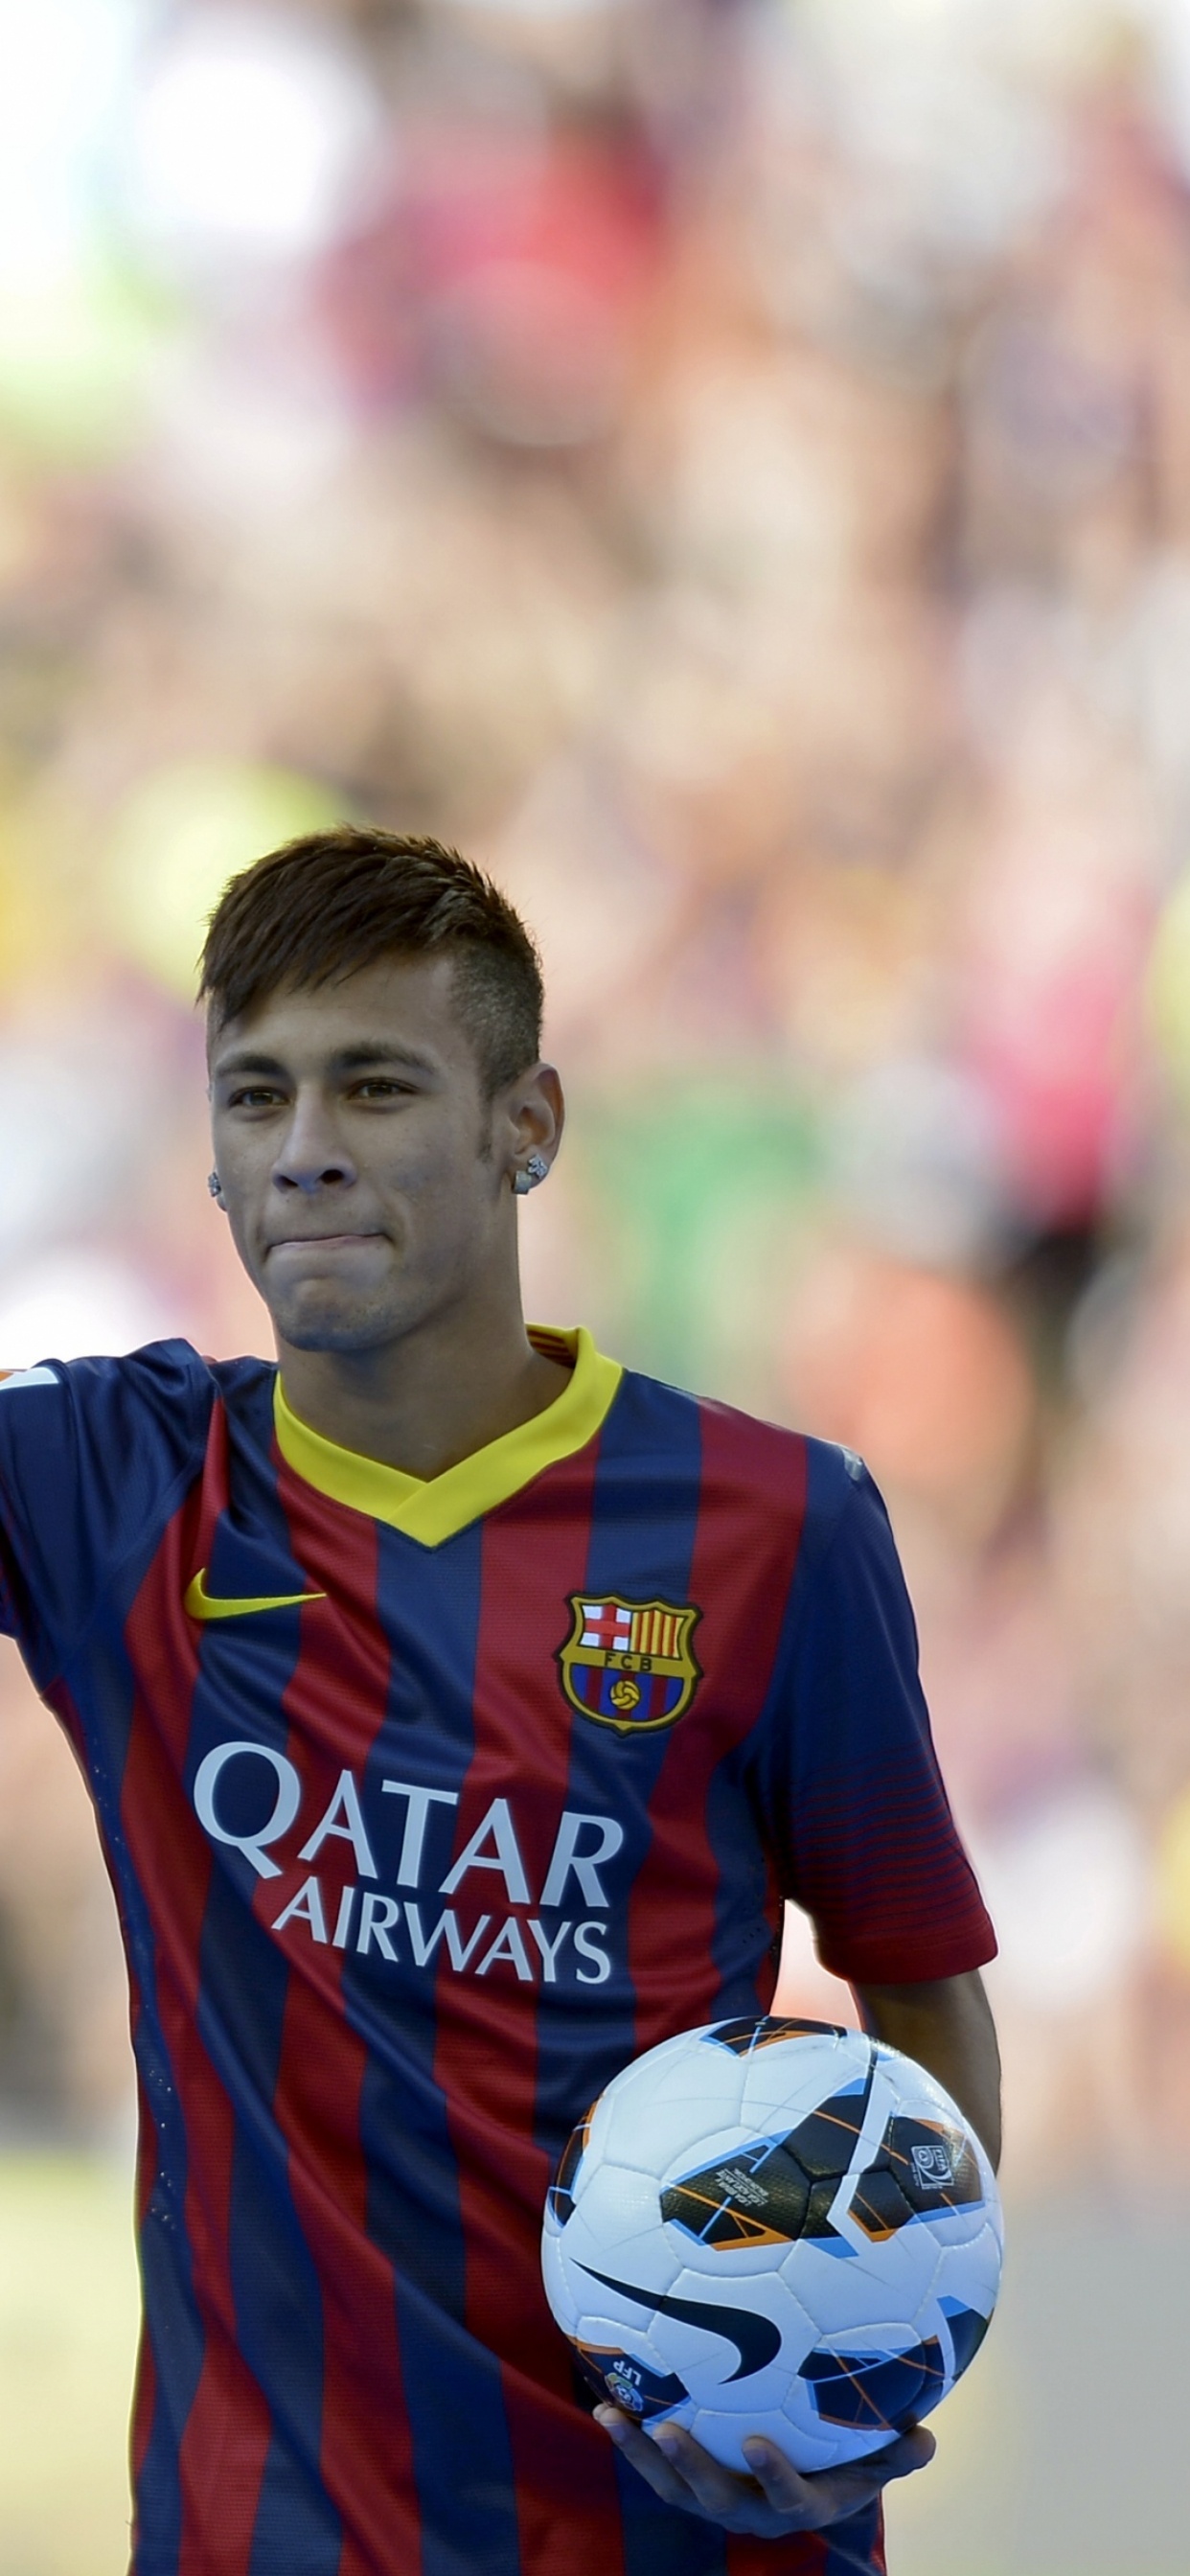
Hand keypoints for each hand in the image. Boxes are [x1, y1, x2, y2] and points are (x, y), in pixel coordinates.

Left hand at [594, 2407, 934, 2536]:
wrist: (809, 2485)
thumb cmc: (845, 2465)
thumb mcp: (875, 2462)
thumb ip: (897, 2454)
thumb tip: (928, 2439)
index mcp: (800, 2505)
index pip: (788, 2501)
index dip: (775, 2477)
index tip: (758, 2443)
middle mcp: (752, 2510)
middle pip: (717, 2499)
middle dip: (690, 2468)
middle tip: (666, 2429)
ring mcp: (716, 2499)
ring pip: (675, 2487)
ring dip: (643, 2454)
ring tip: (613, 2416)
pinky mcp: (690, 2484)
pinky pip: (656, 2466)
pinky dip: (631, 2439)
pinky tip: (605, 2400)